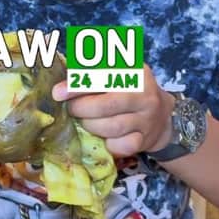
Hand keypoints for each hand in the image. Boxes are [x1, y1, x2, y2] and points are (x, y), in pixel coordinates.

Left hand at [52, 64, 173, 156]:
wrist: (161, 116)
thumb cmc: (129, 91)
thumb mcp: (117, 73)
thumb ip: (91, 72)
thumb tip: (62, 82)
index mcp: (136, 73)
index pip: (103, 78)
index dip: (77, 86)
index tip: (57, 93)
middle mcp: (145, 96)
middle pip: (106, 106)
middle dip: (82, 109)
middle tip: (72, 110)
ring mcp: (147, 120)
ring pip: (112, 127)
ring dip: (91, 126)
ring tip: (85, 121)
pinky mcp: (144, 140)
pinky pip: (121, 146)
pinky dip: (107, 144)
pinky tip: (103, 137)